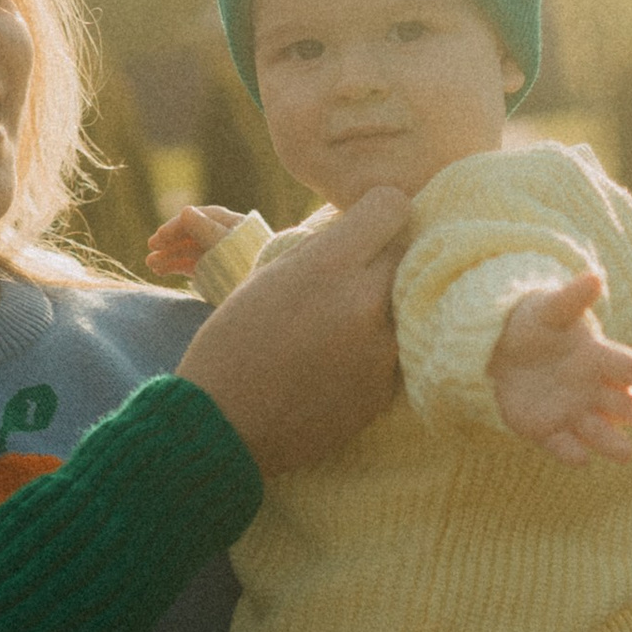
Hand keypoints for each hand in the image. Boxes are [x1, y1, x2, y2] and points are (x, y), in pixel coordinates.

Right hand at [147, 202, 241, 281]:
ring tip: (150, 265)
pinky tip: (160, 270)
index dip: (176, 226)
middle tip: (150, 248)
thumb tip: (185, 211)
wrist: (267, 295)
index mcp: (231, 224)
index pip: (198, 217)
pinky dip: (176, 266)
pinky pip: (192, 264)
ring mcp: (219, 254)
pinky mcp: (216, 270)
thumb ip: (205, 230)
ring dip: (169, 255)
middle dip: (170, 241)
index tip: (159, 237)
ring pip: (189, 250)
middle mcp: (224, 236)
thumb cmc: (248, 264)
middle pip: (191, 233)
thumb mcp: (226, 246)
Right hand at [174, 188, 409, 475]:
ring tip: (339, 326)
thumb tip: (362, 230)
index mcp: (329, 265)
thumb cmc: (232, 345)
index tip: (364, 226)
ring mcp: (382, 349)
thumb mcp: (268, 277)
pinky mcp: (387, 388)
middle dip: (382, 256)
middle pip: (406, 251)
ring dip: (381, 303)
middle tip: (352, 275)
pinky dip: (376, 346)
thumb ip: (322, 250)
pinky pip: (397, 346)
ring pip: (405, 300)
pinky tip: (338, 360)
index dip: (376, 212)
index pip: (392, 205)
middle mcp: (366, 302)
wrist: (224, 426)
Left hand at [490, 267, 631, 466]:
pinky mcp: (545, 429)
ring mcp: (570, 411)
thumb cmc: (536, 324)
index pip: (630, 368)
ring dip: (611, 442)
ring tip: (628, 455)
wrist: (501, 348)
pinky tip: (580, 459)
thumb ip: (572, 299)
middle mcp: (591, 388)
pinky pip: (559, 443)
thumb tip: (594, 278)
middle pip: (626, 405)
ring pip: (597, 429)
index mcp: (598, 357)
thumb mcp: (550, 309)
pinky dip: (569, 451)